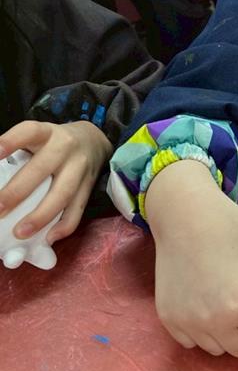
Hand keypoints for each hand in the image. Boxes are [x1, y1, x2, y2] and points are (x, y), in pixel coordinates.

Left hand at [0, 120, 111, 242]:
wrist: (94, 140)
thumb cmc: (54, 142)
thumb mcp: (38, 137)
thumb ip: (17, 152)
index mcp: (47, 133)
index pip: (29, 132)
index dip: (10, 141)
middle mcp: (65, 148)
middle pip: (41, 169)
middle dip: (17, 192)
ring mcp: (79, 168)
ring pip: (62, 194)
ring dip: (40, 216)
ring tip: (19, 233)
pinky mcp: (88, 187)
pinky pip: (78, 210)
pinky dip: (64, 226)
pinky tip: (48, 238)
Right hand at [146, 160, 237, 356]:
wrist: (184, 214)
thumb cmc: (227, 227)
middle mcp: (212, 321)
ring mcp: (186, 322)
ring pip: (215, 348)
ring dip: (228, 334)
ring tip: (231, 307)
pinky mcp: (168, 317)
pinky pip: (190, 340)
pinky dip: (202, 332)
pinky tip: (208, 308)